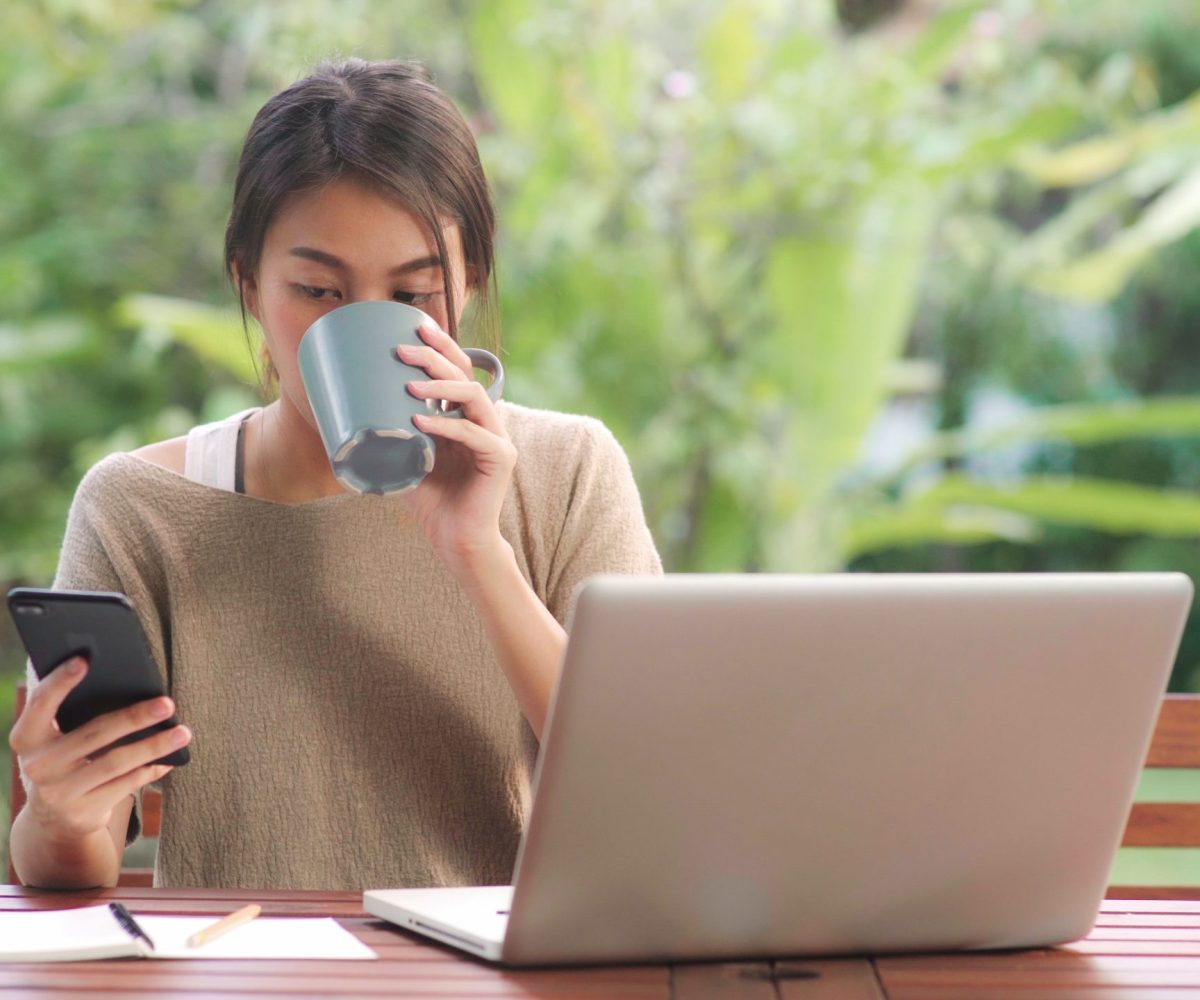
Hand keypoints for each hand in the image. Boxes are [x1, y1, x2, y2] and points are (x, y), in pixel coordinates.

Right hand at [9, 656, 190, 840]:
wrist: (52, 820)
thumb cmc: (61, 761)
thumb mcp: (52, 741)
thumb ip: (69, 713)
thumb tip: (116, 675)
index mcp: (27, 738)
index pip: (40, 703)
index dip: (60, 681)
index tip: (84, 660)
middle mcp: (38, 765)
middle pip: (94, 733)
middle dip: (135, 717)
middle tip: (167, 703)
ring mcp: (60, 791)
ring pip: (116, 762)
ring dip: (154, 745)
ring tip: (183, 732)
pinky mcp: (83, 811)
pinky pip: (126, 785)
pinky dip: (151, 769)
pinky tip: (171, 758)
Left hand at [397, 322, 515, 571]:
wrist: (457, 542)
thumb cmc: (431, 503)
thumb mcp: (404, 460)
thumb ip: (389, 437)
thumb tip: (339, 417)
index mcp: (466, 418)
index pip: (459, 371)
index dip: (442, 347)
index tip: (415, 329)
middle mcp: (485, 422)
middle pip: (466, 375)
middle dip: (435, 356)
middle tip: (402, 350)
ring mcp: (496, 439)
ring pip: (474, 396)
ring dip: (440, 386)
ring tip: (409, 383)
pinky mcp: (501, 459)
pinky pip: (474, 434)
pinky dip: (445, 426)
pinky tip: (420, 421)